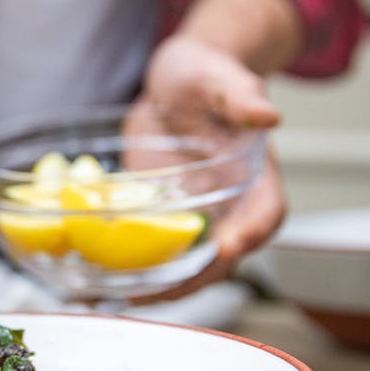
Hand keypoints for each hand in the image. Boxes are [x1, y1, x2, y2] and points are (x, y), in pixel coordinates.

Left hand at [137, 33, 286, 298]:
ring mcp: (191, 212)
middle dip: (195, 278)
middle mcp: (225, 202)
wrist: (172, 83)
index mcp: (252, 172)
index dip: (253, 233)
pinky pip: (151, 247)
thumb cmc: (203, 75)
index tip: (229, 248)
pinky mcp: (159, 215)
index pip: (266, 211)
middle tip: (158, 291)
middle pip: (224, 254)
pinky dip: (132, 267)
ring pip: (187, 260)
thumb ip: (240, 95)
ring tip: (124, 296)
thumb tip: (268, 114)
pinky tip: (101, 278)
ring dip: (160, 283)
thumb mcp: (218, 76)